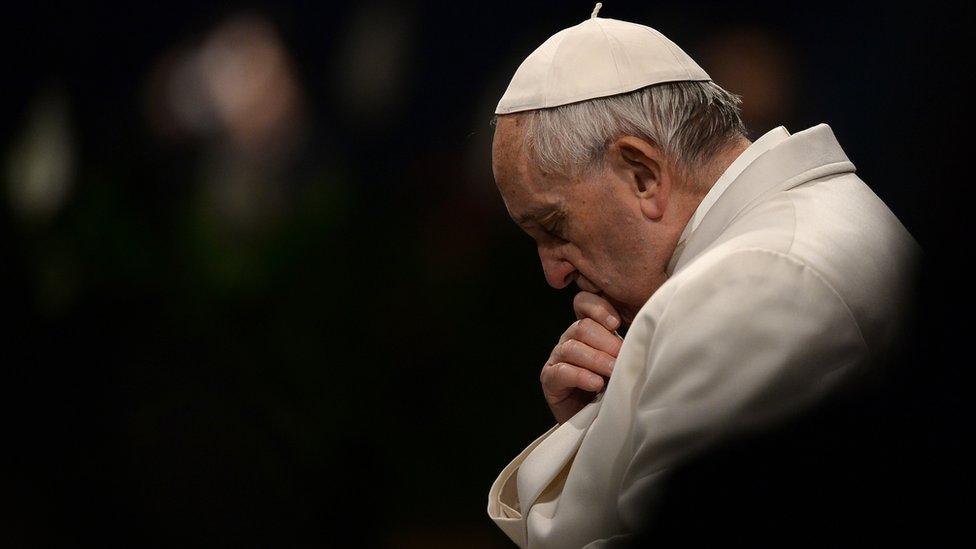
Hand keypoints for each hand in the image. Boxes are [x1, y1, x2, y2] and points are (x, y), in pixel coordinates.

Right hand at [541, 292, 623, 422]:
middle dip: (606, 342)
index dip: (598, 308)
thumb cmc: (615, 389)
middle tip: (622, 357)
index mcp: (588, 330)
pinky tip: (596, 384)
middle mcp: (570, 339)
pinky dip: (581, 376)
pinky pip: (561, 371)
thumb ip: (627, 346)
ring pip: (573, 347)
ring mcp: (557, 358)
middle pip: (582, 327)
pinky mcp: (549, 379)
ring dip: (597, 360)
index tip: (616, 323)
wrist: (599, 422)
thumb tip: (644, 333)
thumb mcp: (624, 362)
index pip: (584, 304)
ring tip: (612, 373)